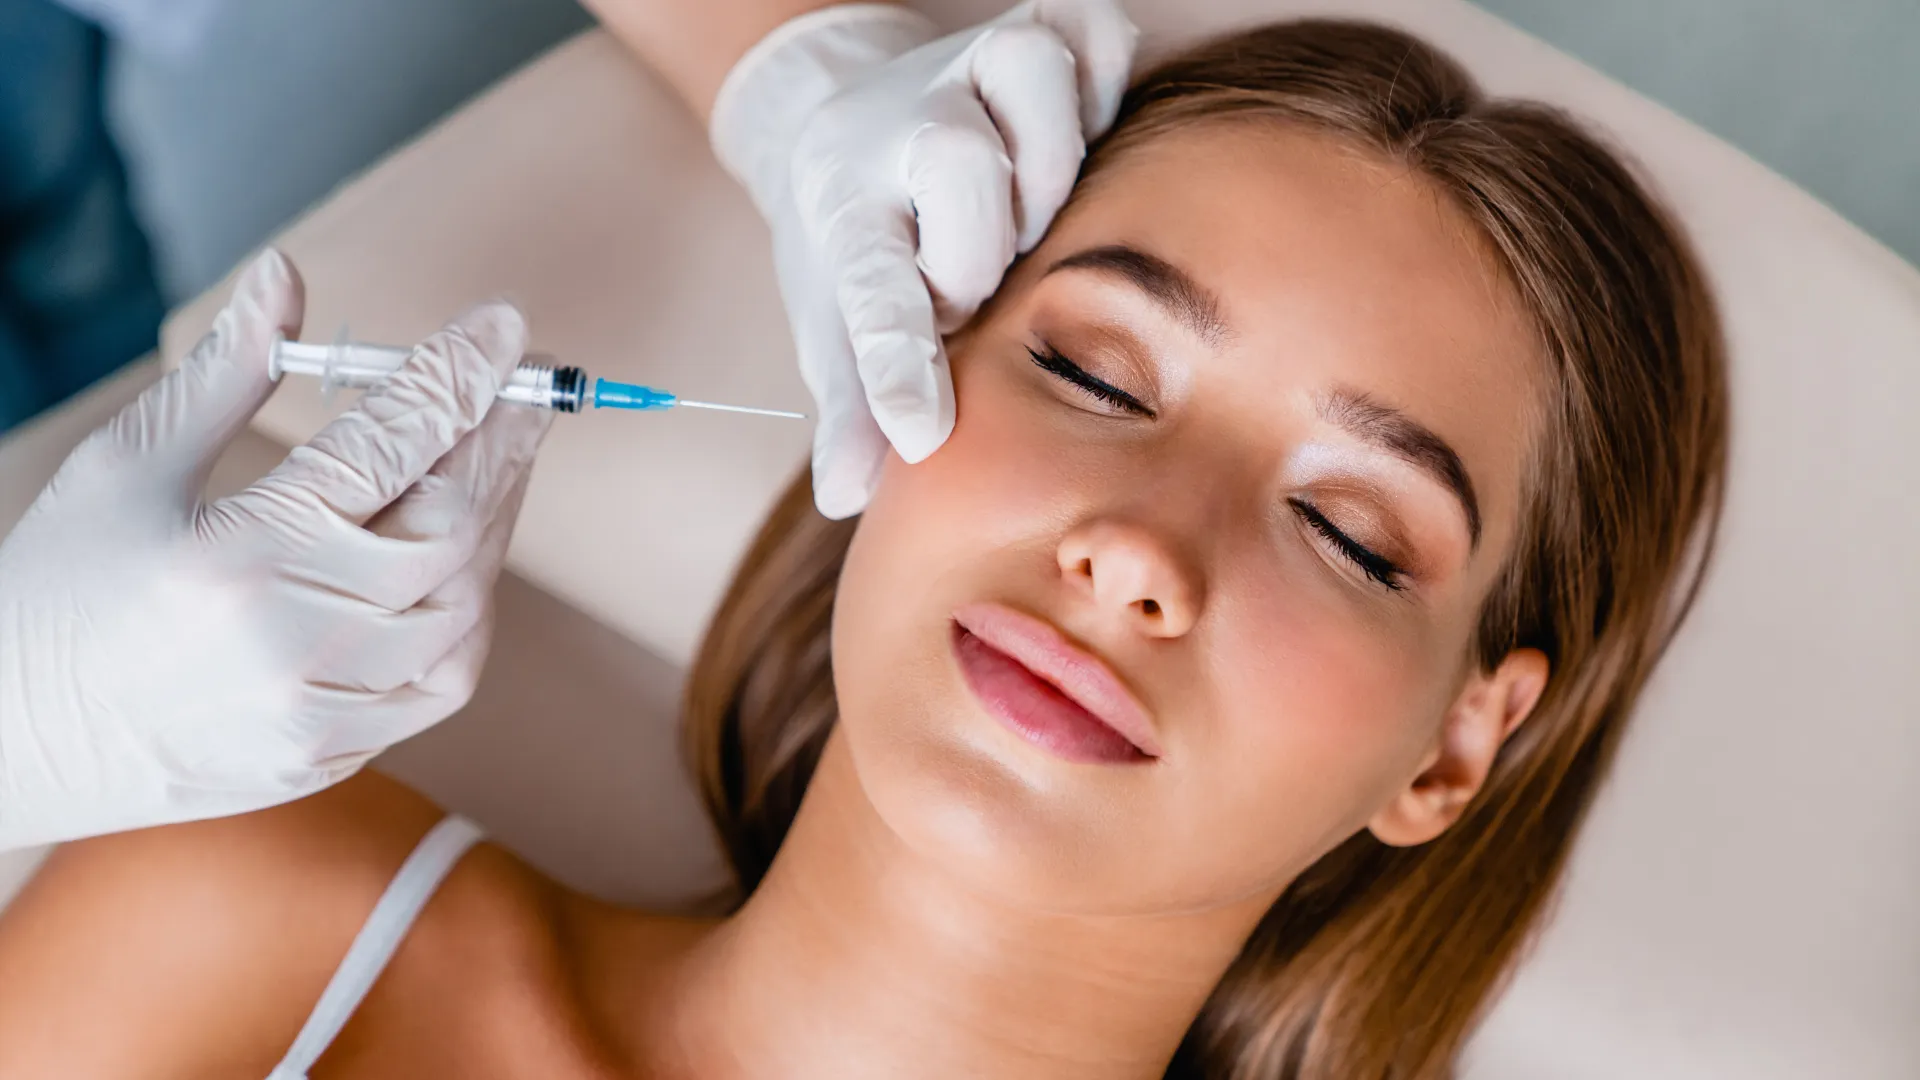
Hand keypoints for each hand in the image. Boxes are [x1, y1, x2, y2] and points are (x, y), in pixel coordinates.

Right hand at [0, 250, 551, 848]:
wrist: (6, 748)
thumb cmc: (56, 593)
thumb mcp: (123, 467)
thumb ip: (224, 372)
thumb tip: (287, 274)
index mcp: (240, 553)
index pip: (389, 443)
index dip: (457, 374)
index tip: (503, 324)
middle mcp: (295, 638)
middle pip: (450, 524)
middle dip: (499, 443)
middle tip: (527, 386)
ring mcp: (322, 709)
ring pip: (463, 604)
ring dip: (493, 522)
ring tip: (497, 457)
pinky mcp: (335, 754)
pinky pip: (443, 679)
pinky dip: (469, 608)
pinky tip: (464, 556)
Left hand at [711, 0, 1136, 517]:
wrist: (852, 112)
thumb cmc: (865, 238)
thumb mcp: (837, 321)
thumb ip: (852, 406)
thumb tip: (843, 498)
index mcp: (846, 209)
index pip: (869, 290)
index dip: (896, 363)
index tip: (921, 430)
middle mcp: (906, 124)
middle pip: (958, 164)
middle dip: (981, 246)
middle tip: (978, 283)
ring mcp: (974, 64)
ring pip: (1031, 80)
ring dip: (1049, 163)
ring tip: (1035, 215)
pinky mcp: (1042, 27)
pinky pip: (1097, 38)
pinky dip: (1106, 85)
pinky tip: (1087, 138)